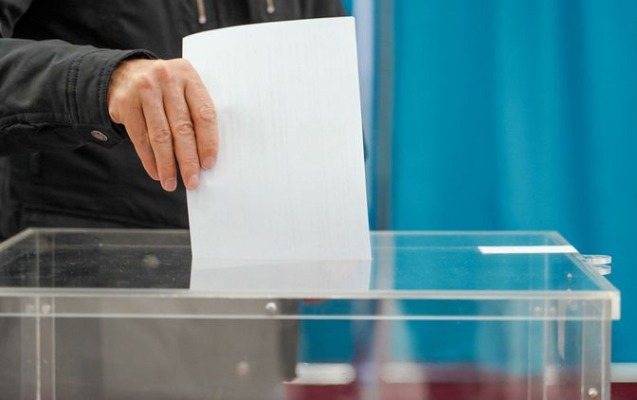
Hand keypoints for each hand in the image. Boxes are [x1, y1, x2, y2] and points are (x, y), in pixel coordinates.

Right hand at [107, 58, 217, 190]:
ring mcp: (144, 90)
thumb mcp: (182, 88)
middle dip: (188, 160)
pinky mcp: (125, 103)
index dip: (208, 142)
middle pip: (182, 128)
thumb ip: (195, 111)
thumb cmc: (164, 88)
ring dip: (167, 165)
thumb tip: (205, 155)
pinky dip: (149, 160)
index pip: (204, 114)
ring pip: (160, 136)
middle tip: (192, 182)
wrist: (123, 73)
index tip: (208, 165)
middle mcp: (166, 79)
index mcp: (188, 75)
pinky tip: (156, 173)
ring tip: (171, 183)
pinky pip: (140, 138)